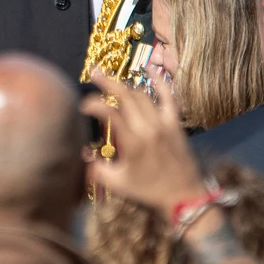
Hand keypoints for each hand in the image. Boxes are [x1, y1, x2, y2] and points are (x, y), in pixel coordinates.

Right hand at [80, 68, 206, 215]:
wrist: (184, 196)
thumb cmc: (148, 191)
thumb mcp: (117, 184)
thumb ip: (96, 169)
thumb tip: (80, 152)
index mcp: (133, 144)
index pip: (110, 114)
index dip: (94, 105)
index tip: (83, 105)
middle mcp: (148, 129)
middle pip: (127, 97)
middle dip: (108, 83)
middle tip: (94, 72)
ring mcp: (164, 124)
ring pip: (143, 96)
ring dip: (126, 85)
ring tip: (112, 80)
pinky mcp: (175, 123)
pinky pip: (169, 96)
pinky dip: (160, 81)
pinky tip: (150, 67)